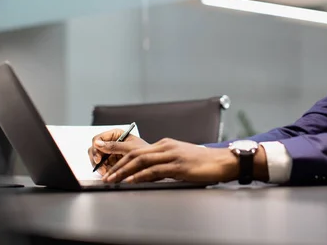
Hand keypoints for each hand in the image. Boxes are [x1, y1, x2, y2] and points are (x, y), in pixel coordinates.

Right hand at [88, 129, 148, 175]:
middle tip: (101, 169)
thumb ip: (113, 146)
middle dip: (96, 160)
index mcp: (115, 134)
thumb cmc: (145, 151)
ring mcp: (110, 152)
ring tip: (106, 173)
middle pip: (95, 149)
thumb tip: (97, 143)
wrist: (152, 162)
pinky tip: (109, 174)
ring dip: (100, 167)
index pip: (98, 139)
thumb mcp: (129, 148)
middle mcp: (111, 142)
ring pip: (97, 159)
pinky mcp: (112, 162)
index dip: (95, 148)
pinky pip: (103, 166)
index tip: (98, 158)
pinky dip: (105, 171)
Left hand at [102, 138, 244, 183]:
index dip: (119, 154)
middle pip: (135, 153)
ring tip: (112, 180)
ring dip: (124, 171)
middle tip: (103, 175)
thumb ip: (163, 164)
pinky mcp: (178, 165)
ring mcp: (172, 155)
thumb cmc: (203, 163)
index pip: (136, 149)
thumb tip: (146, 174)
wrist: (222, 162)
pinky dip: (140, 175)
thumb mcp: (180, 160)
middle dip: (116, 164)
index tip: (105, 161)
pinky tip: (131, 181)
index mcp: (166, 144)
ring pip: (141, 161)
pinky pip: (154, 170)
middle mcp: (166, 146)